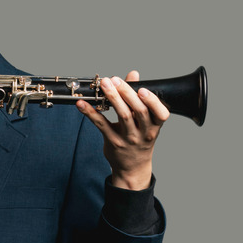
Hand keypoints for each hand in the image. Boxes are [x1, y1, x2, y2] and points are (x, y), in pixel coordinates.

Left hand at [76, 71, 169, 189]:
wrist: (132, 167)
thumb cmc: (139, 139)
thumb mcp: (144, 121)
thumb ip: (138, 97)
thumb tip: (133, 74)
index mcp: (154, 126)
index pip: (160, 114)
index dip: (153, 101)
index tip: (142, 90)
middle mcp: (143, 133)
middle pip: (138, 111)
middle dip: (127, 93)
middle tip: (115, 80)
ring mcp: (129, 139)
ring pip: (122, 116)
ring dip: (112, 98)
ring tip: (104, 85)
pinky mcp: (113, 142)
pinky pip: (102, 125)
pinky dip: (91, 113)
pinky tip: (82, 104)